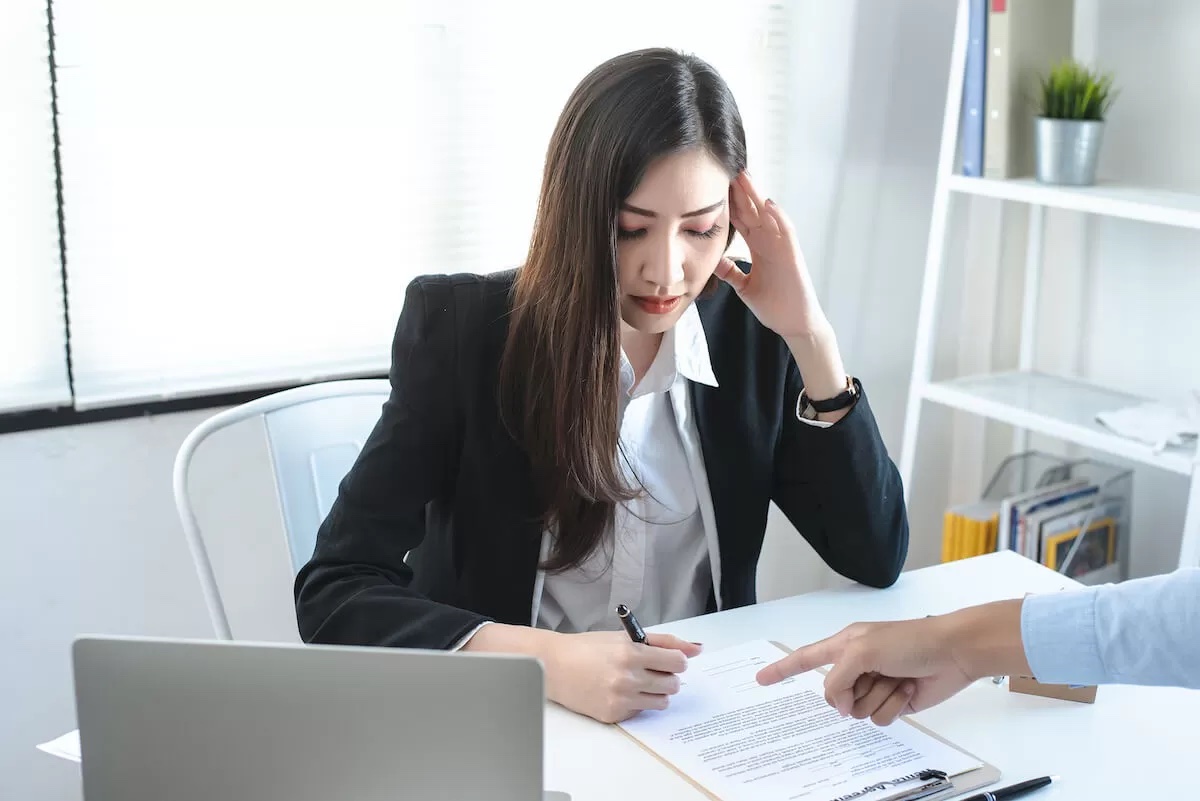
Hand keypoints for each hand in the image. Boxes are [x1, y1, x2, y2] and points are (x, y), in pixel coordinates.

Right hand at [543, 631, 701, 723]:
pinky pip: (642, 712)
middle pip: (673, 684)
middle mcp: (627, 677)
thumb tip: (696, 648)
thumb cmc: (588, 648)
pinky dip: (637, 703)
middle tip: (652, 670)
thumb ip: (664, 641)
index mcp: (631, 653)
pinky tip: (621, 692)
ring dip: (656, 692)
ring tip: (638, 682)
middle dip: (667, 677)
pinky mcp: (613, 715)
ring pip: (662, 702)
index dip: (676, 661)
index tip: (669, 660)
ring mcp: (620, 699)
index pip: (677, 662)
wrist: (554, 666)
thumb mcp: (625, 637)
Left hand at [717, 172, 826, 338]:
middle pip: (753, 212)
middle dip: (741, 192)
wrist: (795, 325)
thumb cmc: (774, 306)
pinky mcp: (793, 257)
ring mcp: (783, 248)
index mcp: (759, 249)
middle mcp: (771, 244)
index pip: (742, 221)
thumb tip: (714, 260)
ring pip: (769, 216)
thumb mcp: (745, 287)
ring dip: (757, 197)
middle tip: (727, 170)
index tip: (715, 187)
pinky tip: (767, 203)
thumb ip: (731, 272)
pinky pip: (787, 232)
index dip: (730, 204)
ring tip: (745, 177)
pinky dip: (778, 217)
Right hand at [754, 617, 974, 725]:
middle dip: (853, 691)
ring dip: (879, 697)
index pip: (805, 658)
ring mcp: (874, 686)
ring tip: (897, 678)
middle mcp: (856, 666)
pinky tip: (907, 689)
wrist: (953, 653)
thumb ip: (838, 677)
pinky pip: (879, 719)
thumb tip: (838, 704)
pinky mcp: (893, 703)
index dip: (782, 669)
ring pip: (857, 711)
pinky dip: (893, 706)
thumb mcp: (862, 650)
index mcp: (844, 645)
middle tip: (874, 674)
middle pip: (833, 695)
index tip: (761, 679)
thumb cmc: (910, 640)